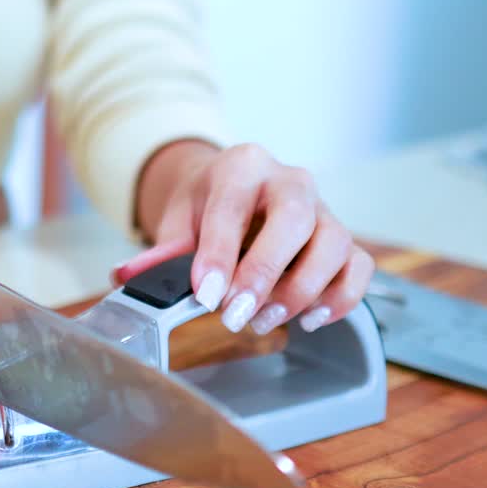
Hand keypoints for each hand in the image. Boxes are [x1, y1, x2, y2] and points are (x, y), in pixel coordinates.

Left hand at [116, 141, 374, 333]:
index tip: (206, 296)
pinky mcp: (342, 239)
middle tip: (236, 315)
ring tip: (263, 321)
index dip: (219, 254)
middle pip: (294, 219)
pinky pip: (358, 267)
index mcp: (242, 166)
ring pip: (334, 244)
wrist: (233, 193)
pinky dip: (341, 298)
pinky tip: (309, 319)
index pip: (233, 206)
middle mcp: (290, 180)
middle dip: (265, 273)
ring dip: (301, 291)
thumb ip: (158, 254)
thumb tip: (128, 279)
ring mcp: (323, 209)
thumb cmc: (206, 208)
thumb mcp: (177, 222)